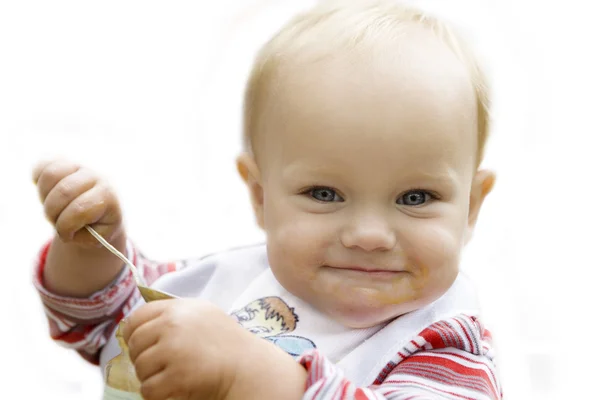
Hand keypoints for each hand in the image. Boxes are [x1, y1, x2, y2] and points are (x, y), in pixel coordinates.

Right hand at [33, 159, 123, 246]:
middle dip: (53, 213)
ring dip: (44, 197)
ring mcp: (80, 165)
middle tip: (57, 222)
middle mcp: (95, 176)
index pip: (80, 208)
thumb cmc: (99, 224)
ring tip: (54, 207)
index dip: (66, 226)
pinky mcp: (64, 161)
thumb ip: (86, 235)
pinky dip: (39, 182)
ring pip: (51, 174)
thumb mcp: (99, 236)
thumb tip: (69, 226)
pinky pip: (43, 166)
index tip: (67, 236)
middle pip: (63, 191)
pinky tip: (48, 194)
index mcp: (107, 195)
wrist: (101, 208)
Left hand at [122, 299, 306, 399]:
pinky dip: (156, 394)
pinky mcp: (176, 376)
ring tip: (169, 376)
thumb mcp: (201, 313)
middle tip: (158, 365)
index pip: (136, 318)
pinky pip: (148, 389)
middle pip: (134, 345)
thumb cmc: (225, 340)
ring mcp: (173, 350)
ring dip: (150, 376)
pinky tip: (171, 389)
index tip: (142, 345)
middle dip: (142, 357)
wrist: (246, 364)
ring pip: (140, 368)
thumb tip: (136, 324)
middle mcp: (172, 325)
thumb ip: (173, 313)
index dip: (133, 334)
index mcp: (176, 308)